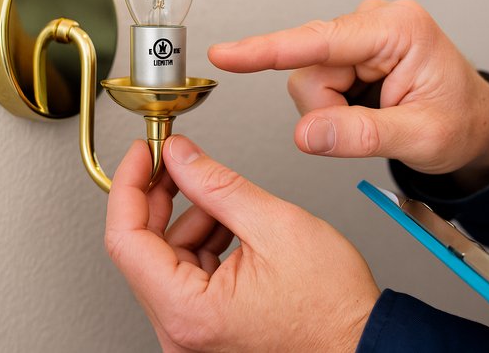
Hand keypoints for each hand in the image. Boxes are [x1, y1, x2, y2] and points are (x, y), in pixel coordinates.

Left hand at [105, 136, 379, 351]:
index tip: (143, 153)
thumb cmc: (332, 307)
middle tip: (180, 161)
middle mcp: (181, 331)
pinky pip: (188, 273)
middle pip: (144, 248)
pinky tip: (233, 226)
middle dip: (163, 198)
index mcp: (188, 313)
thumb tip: (180, 157)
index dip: (130, 186)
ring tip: (231, 203)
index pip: (126, 240)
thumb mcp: (274, 226)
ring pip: (168, 257)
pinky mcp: (206, 327)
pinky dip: (205, 241)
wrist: (362, 344)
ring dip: (192, 219)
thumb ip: (217, 185)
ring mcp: (192, 332)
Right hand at [209, 0, 488, 186]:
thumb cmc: (460, 122)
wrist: (474, 122)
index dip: (268, 50)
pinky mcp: (349, 50)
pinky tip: (365, 108)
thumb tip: (307, 134)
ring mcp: (359, 36)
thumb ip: (362, 135)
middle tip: (367, 128)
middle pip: (309, 69)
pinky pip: (317, 82)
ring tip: (373, 117)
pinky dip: (334, 107)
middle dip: (328, 110)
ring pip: (308, 79)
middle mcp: (374, 23)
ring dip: (331, 111)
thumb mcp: (422, 138)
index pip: (320, 41)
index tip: (226, 54)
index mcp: (398, 30)